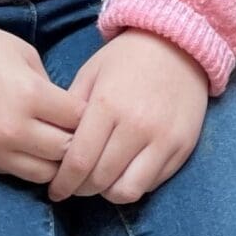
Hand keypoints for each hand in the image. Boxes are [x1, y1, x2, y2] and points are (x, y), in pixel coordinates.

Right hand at [0, 12, 84, 182]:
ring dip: (56, 161)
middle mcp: (15, 129)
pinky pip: (19, 174)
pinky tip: (34, 149)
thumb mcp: (25, 55)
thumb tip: (68, 114)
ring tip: (58, 144)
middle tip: (81, 133)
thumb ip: (49, 87)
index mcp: (31, 95)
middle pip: (67, 152)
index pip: (80, 121)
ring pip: (46, 174)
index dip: (90, 116)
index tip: (92, 111)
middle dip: (78, 143)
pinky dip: (32, 165)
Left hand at [48, 31, 208, 205]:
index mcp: (107, 105)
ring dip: (108, 192)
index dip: (63, 183)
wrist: (179, 42)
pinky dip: (134, 184)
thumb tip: (53, 145)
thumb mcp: (92, 72)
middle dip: (81, 189)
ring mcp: (162, 139)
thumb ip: (71, 110)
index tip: (56, 190)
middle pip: (100, 180)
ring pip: (127, 191)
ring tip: (101, 181)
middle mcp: (136, 125)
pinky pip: (152, 183)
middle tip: (75, 185)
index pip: (79, 161)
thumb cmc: (128, 57)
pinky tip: (125, 170)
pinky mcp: (182, 147)